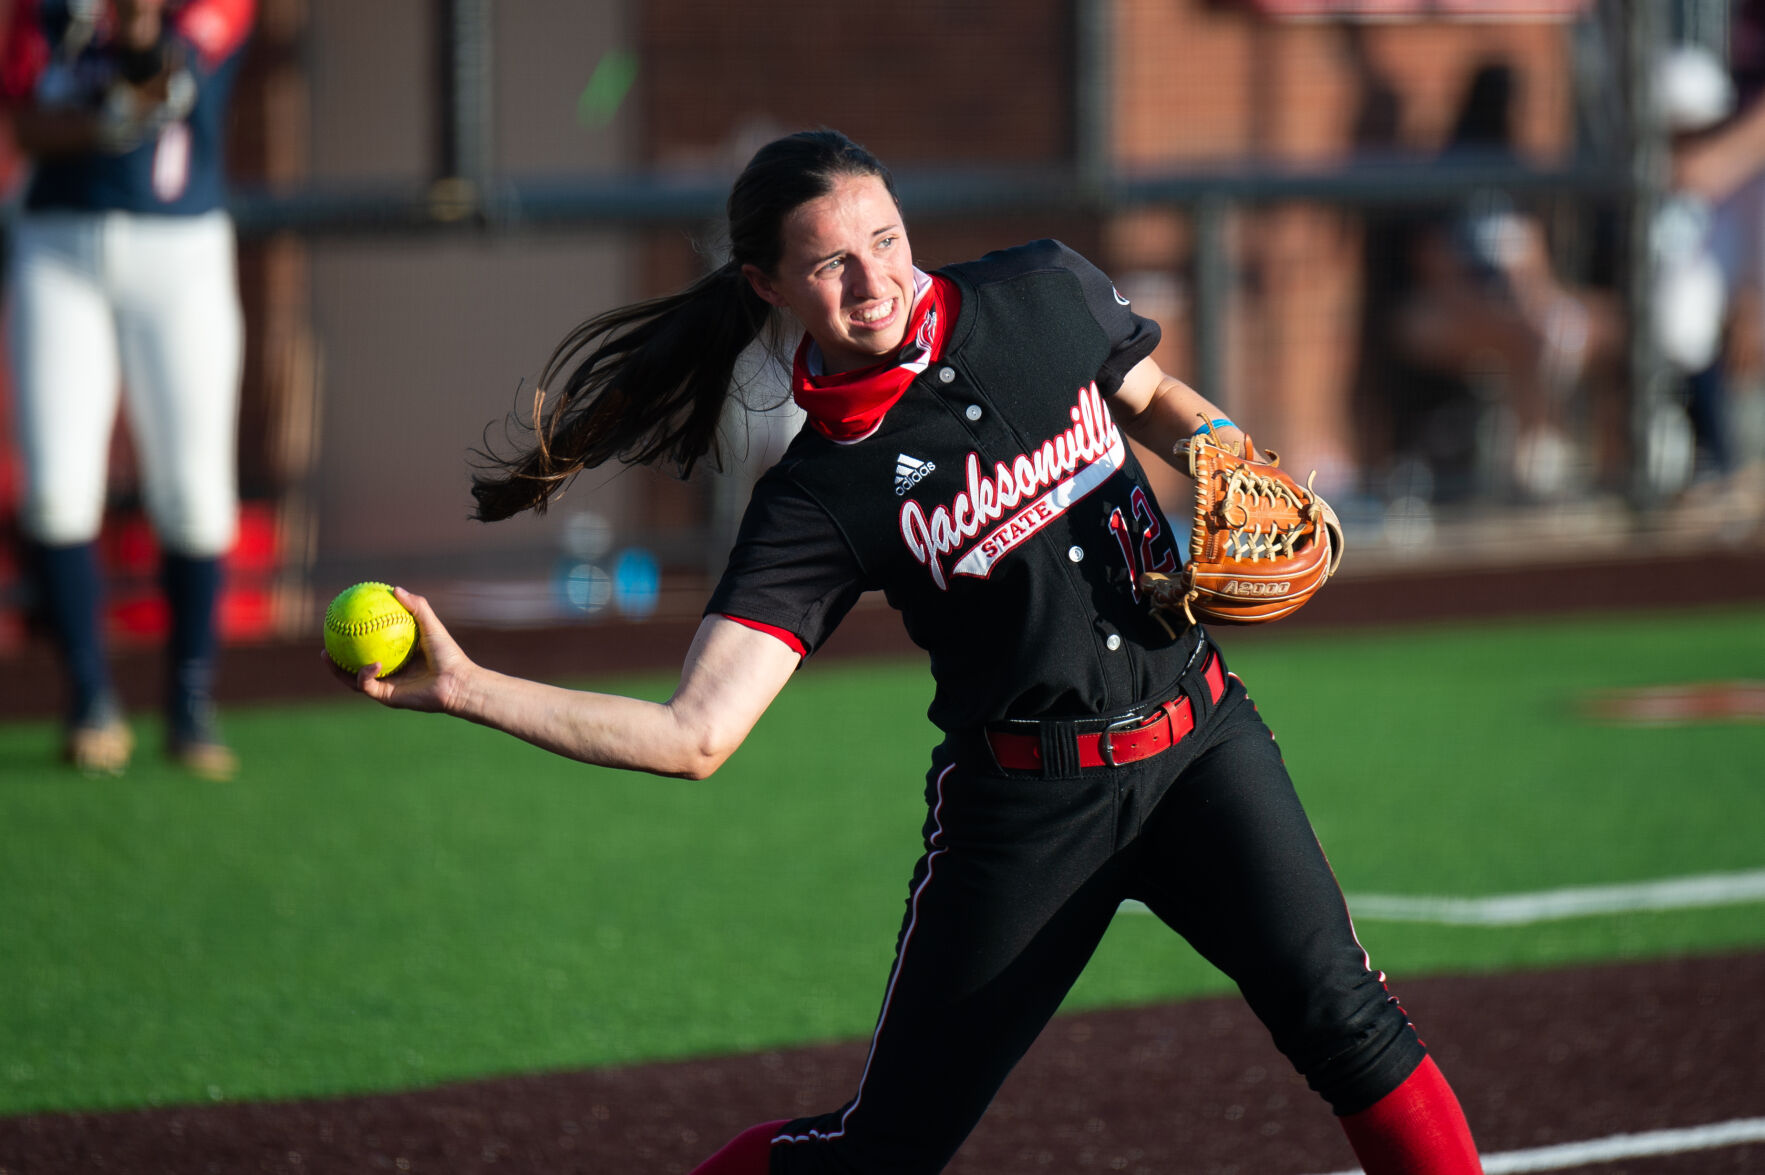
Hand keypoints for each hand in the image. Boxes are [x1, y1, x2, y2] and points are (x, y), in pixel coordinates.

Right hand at [324, 586, 474, 714]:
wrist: (458, 682)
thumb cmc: (448, 654)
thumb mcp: (431, 625)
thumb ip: (416, 606)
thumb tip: (394, 588)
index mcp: (395, 656)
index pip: (368, 644)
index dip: (352, 634)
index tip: (340, 620)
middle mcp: (388, 671)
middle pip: (353, 663)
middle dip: (334, 654)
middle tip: (323, 639)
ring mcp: (386, 685)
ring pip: (352, 678)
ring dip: (336, 669)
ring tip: (326, 654)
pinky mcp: (387, 697)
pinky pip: (368, 686)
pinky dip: (366, 674)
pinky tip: (370, 663)